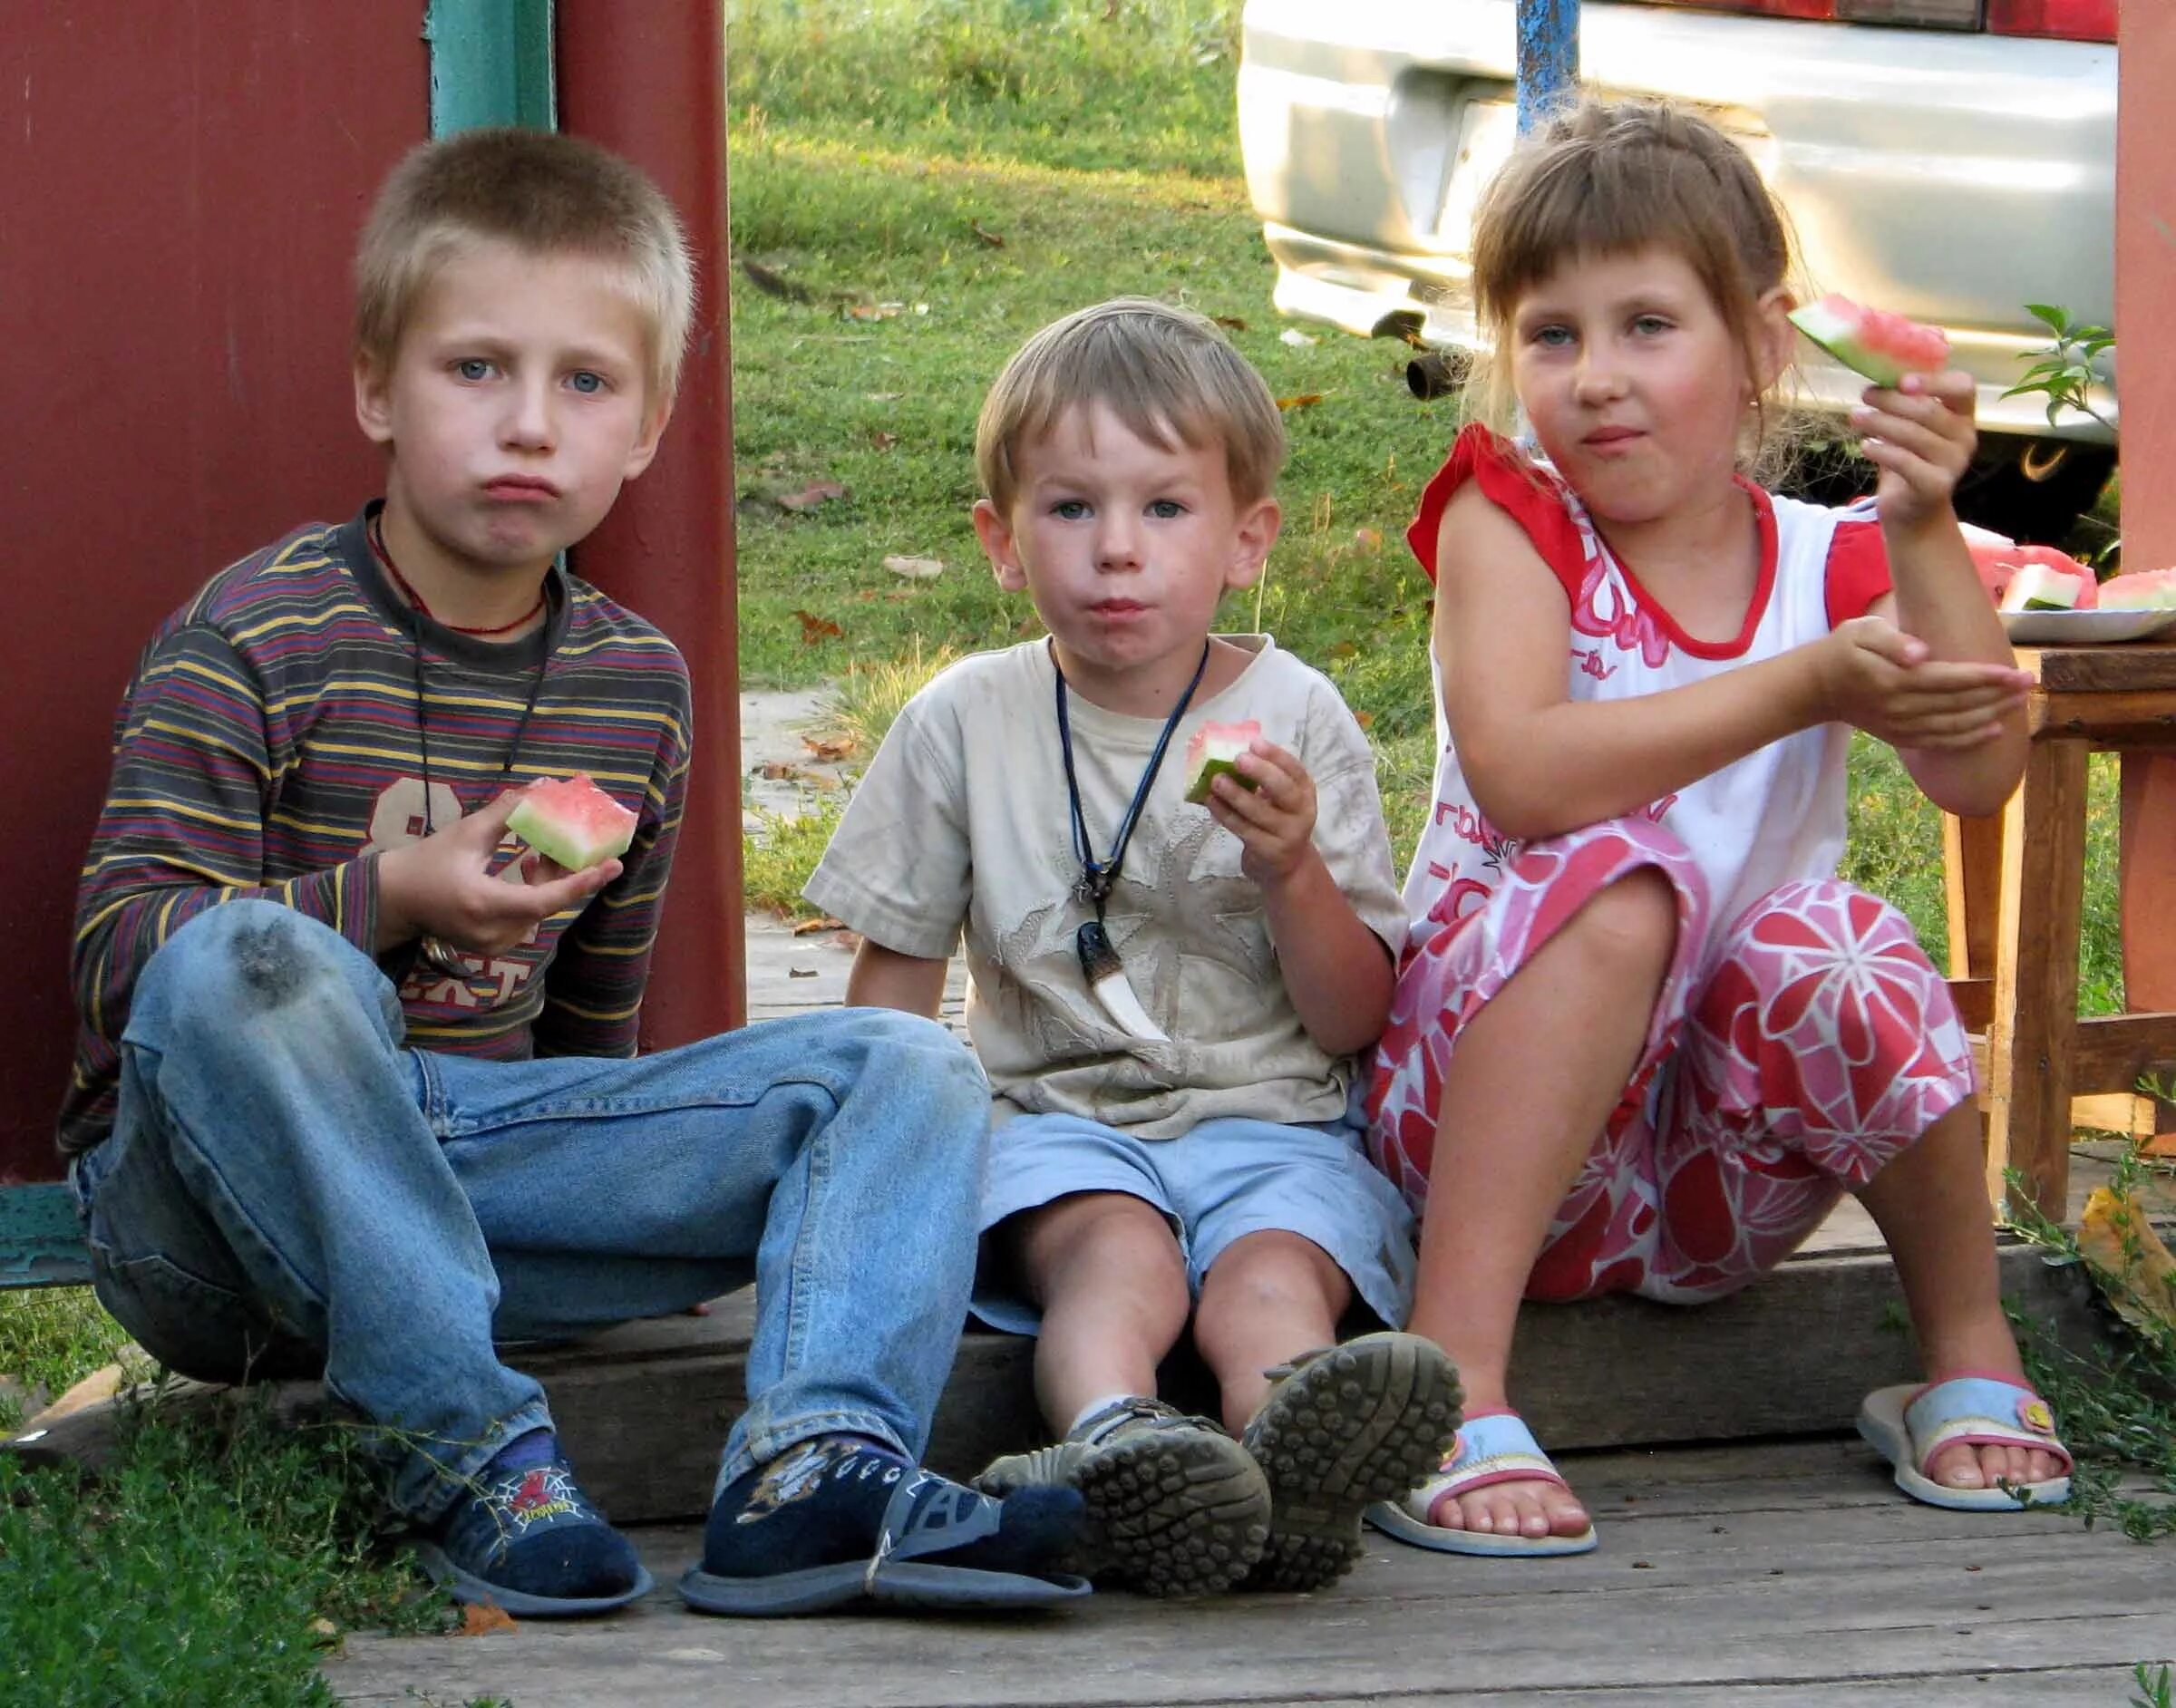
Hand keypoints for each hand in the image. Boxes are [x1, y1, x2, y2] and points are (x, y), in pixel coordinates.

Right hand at [377, 786, 622, 954]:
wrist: (394, 900)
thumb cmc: (427, 862)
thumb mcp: (467, 833)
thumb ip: (508, 811)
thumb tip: (543, 786)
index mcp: (485, 905)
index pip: (545, 900)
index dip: (581, 883)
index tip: (612, 866)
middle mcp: (493, 932)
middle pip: (547, 904)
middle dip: (565, 872)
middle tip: (577, 844)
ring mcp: (493, 944)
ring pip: (539, 912)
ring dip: (549, 882)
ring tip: (540, 853)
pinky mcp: (493, 947)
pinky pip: (527, 920)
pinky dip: (535, 895)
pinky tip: (528, 868)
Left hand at [1205, 739, 1319, 886]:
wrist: (1286, 866)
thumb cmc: (1278, 822)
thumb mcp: (1280, 801)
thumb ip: (1264, 780)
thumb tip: (1228, 754)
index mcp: (1305, 793)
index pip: (1295, 770)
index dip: (1276, 755)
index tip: (1254, 743)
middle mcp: (1301, 813)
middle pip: (1283, 790)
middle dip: (1260, 772)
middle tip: (1238, 759)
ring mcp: (1286, 834)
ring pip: (1259, 811)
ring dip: (1235, 794)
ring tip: (1216, 780)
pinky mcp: (1268, 851)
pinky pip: (1242, 829)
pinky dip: (1225, 814)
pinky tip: (1211, 801)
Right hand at [1815, 617, 2030, 750]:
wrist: (1817, 688)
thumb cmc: (1844, 650)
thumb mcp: (1861, 631)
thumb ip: (1891, 640)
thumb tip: (1921, 654)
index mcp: (1893, 679)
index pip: (1948, 679)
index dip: (1983, 678)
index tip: (2013, 673)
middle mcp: (1900, 707)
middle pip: (1958, 703)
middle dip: (1998, 695)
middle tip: (2029, 683)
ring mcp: (1900, 726)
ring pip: (1954, 725)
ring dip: (1990, 715)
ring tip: (2020, 704)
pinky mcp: (1900, 737)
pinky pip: (1941, 742)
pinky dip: (1969, 739)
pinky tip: (1993, 730)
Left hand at [1852, 369, 1976, 529]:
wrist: (1913, 510)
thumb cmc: (1909, 460)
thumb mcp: (1910, 428)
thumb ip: (1905, 403)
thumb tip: (1877, 374)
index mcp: (1963, 415)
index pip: (1963, 386)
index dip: (1934, 380)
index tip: (1902, 380)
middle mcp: (1965, 437)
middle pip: (1928, 410)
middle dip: (1892, 400)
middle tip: (1865, 394)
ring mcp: (1954, 462)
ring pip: (1914, 434)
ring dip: (1879, 422)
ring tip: (1855, 416)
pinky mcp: (1936, 485)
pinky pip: (1904, 462)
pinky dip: (1881, 451)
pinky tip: (1864, 446)